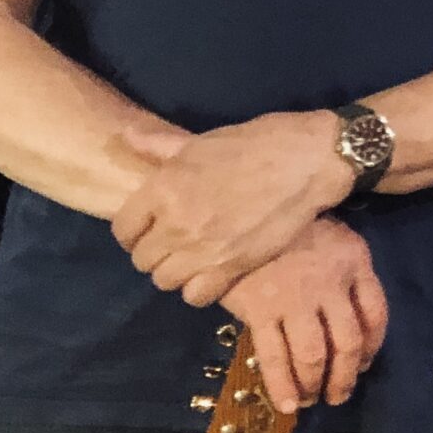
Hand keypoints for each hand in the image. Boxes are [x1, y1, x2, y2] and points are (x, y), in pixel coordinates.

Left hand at [113, 109, 356, 306]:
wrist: (309, 161)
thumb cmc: (257, 143)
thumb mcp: (203, 141)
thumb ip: (160, 147)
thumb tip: (126, 137)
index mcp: (164, 188)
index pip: (123, 230)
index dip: (133, 232)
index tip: (148, 229)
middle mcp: (176, 223)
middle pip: (142, 260)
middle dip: (154, 252)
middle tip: (174, 243)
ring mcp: (204, 249)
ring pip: (165, 281)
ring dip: (175, 272)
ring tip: (192, 259)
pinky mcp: (233, 267)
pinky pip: (196, 296)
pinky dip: (199, 289)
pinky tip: (212, 273)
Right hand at [218, 216, 387, 411]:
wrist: (243, 209)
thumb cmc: (292, 226)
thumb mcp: (335, 239)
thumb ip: (347, 274)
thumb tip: (349, 321)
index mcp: (355, 262)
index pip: (376, 314)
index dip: (373, 346)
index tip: (364, 363)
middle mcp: (331, 283)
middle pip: (348, 342)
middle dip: (345, 376)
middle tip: (339, 394)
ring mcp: (295, 298)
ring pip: (314, 355)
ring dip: (316, 384)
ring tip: (312, 399)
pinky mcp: (260, 310)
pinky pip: (275, 357)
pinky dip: (282, 385)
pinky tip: (288, 404)